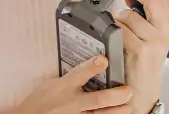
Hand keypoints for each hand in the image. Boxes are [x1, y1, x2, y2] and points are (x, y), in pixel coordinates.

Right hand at [14, 55, 132, 113]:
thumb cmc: (39, 102)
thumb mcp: (51, 83)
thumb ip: (71, 76)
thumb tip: (90, 66)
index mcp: (64, 87)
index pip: (80, 75)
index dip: (93, 67)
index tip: (104, 59)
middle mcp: (72, 103)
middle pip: (98, 100)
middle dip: (116, 95)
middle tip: (129, 90)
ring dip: (117, 111)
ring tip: (129, 106)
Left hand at [114, 0, 168, 113]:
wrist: (143, 87)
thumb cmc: (145, 58)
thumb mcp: (155, 34)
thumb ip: (149, 13)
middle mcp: (165, 30)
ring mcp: (154, 40)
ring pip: (129, 15)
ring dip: (118, 18)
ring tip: (121, 28)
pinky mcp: (141, 50)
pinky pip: (121, 30)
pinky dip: (114, 31)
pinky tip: (118, 40)